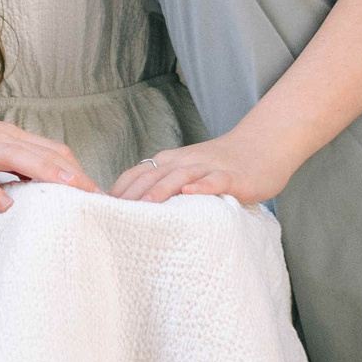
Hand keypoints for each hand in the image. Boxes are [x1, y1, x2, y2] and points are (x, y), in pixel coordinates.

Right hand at [0, 96, 99, 212]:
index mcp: (7, 137)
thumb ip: (5, 162)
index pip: (54, 152)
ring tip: (73, 197)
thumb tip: (31, 184)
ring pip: (19, 158)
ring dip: (49, 176)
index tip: (99, 195)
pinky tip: (5, 207)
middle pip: (46, 155)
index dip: (79, 172)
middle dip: (76, 178)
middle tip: (101, 203)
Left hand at [110, 129, 295, 205]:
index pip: (137, 173)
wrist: (261, 145)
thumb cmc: (221, 166)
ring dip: (161, 190)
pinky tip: (192, 193)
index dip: (119, 191)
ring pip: (180, 176)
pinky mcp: (233, 176)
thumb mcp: (188, 173)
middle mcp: (185, 162)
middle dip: (132, 195)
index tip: (100, 211)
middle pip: (152, 175)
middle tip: (112, 217)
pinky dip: (203, 186)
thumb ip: (165, 186)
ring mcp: (208, 168)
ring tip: (145, 206)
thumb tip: (135, 211)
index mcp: (170, 162)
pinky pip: (216, 180)